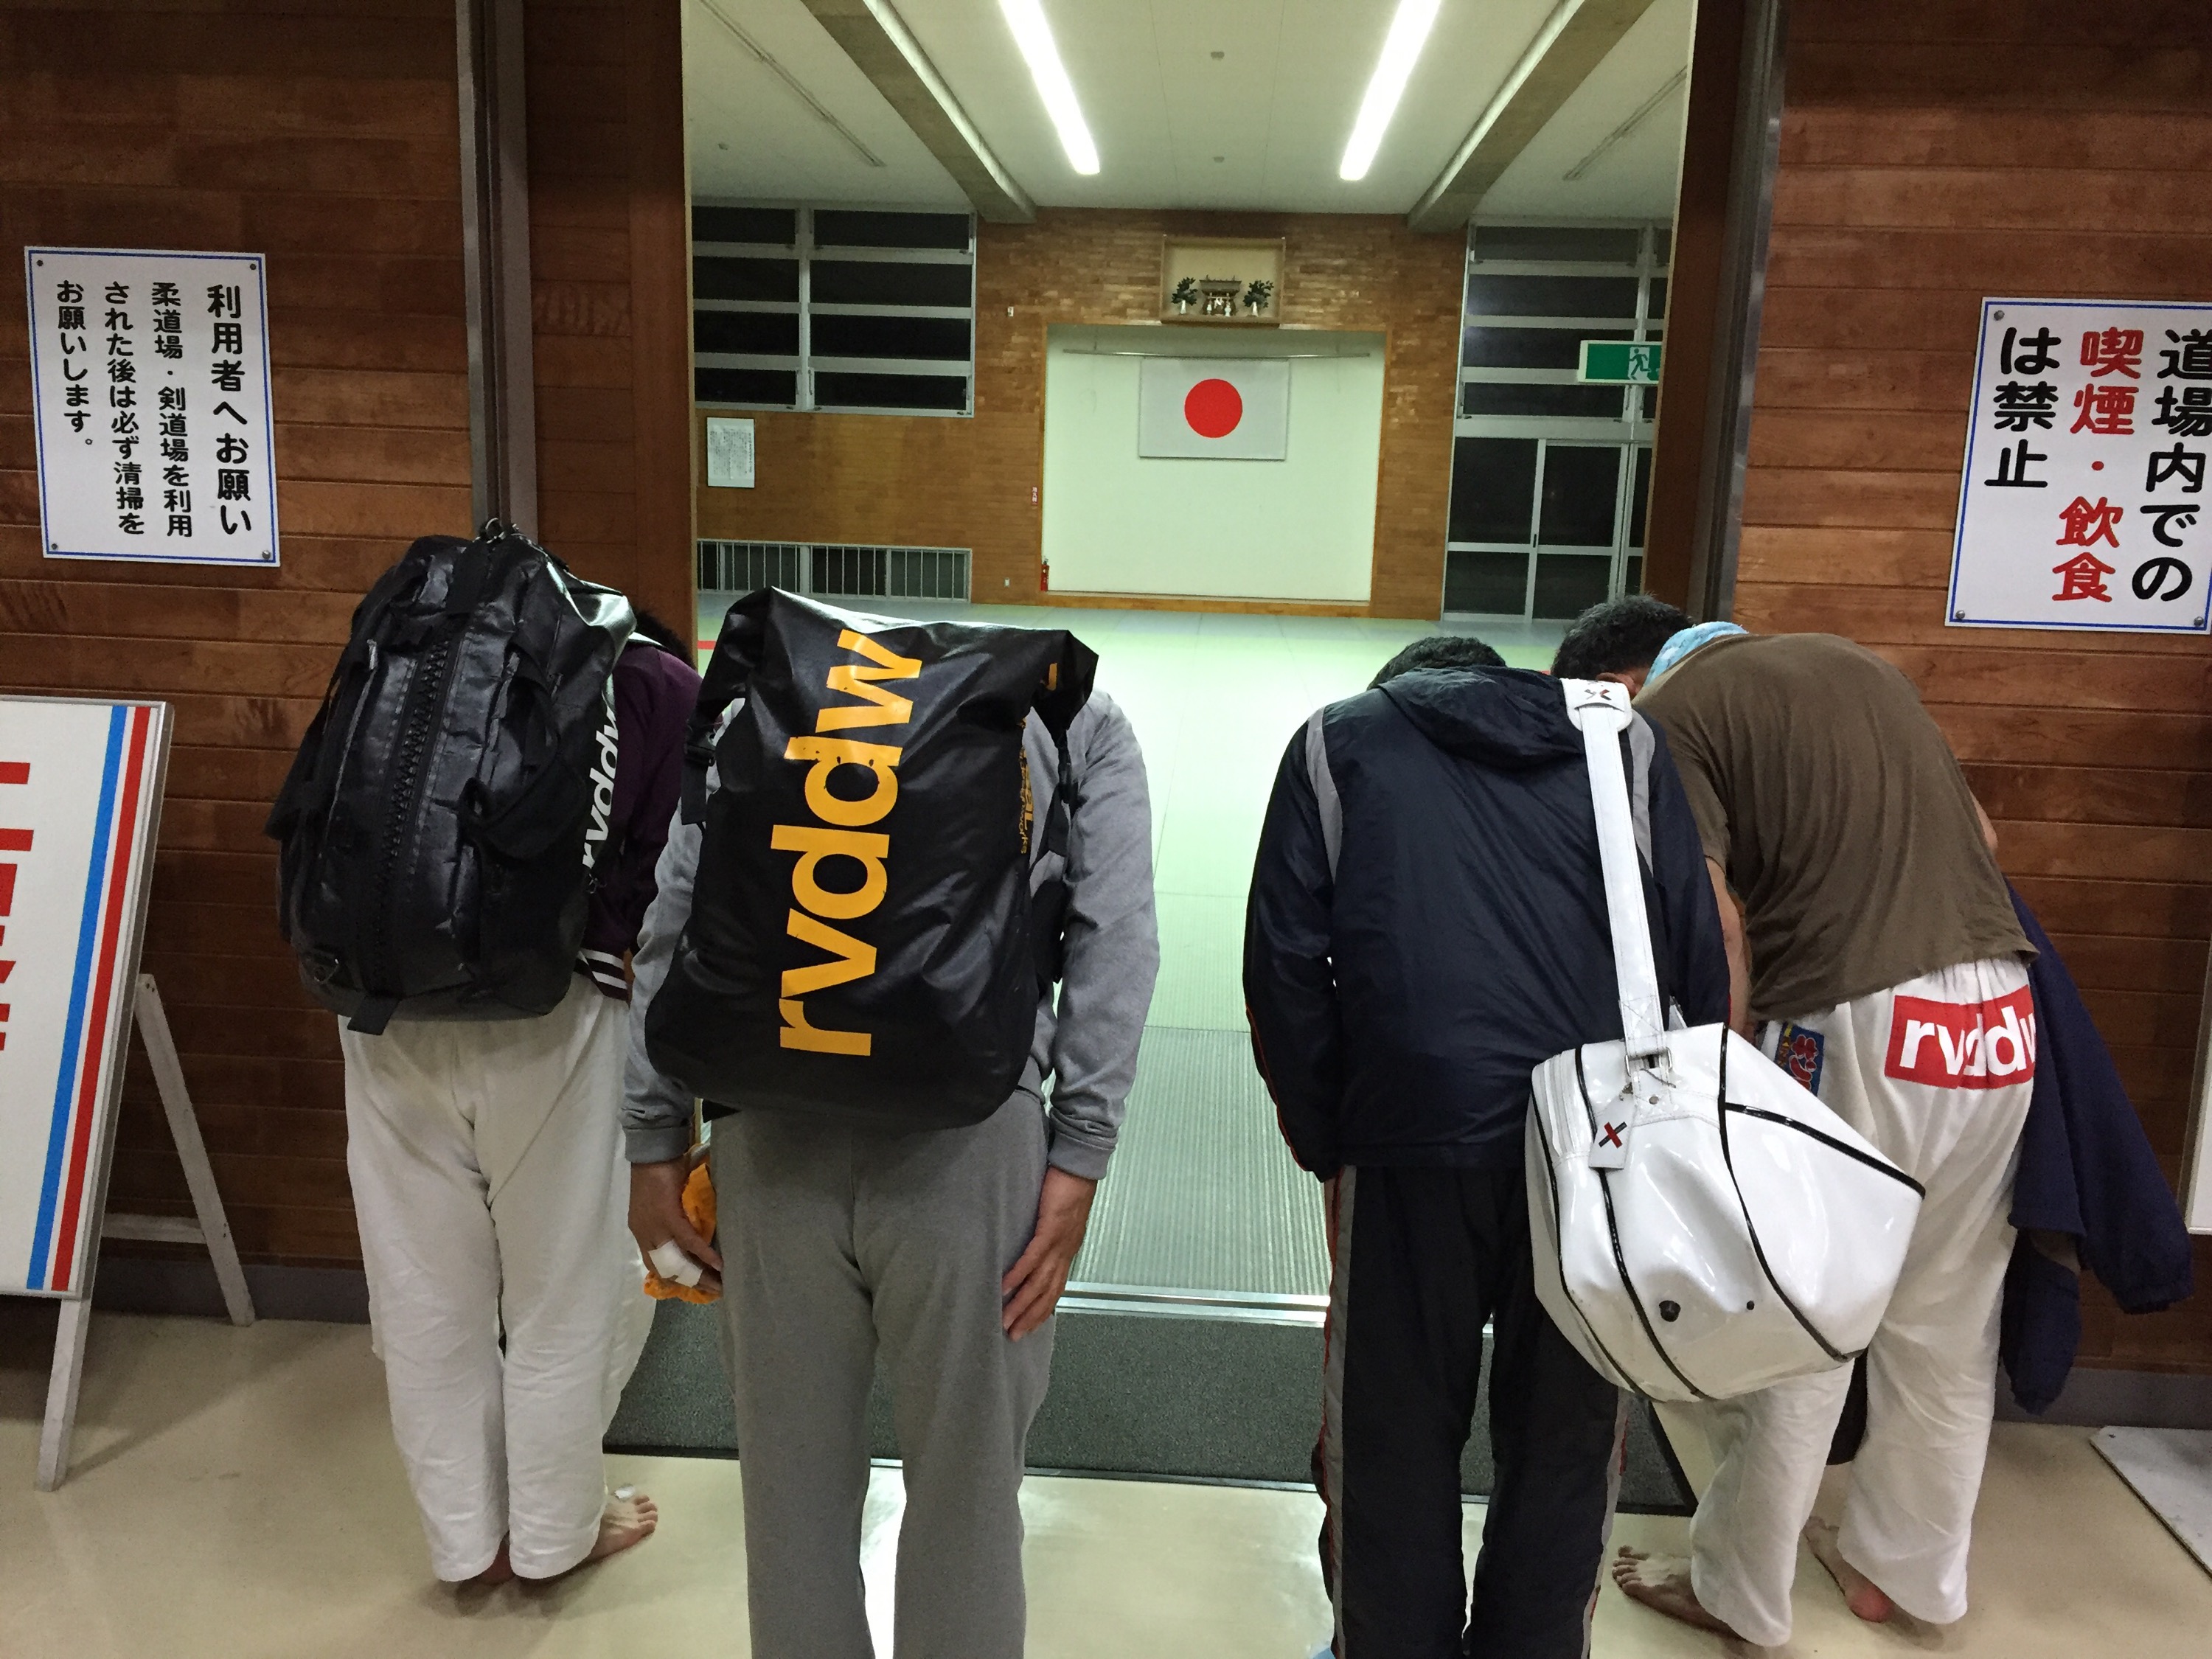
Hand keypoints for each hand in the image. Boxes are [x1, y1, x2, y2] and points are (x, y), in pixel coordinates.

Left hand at [630, 1156, 722, 1296]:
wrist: (653, 1150)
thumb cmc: (658, 1170)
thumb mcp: (659, 1200)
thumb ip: (669, 1215)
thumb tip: (689, 1226)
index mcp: (641, 1230)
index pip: (655, 1263)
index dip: (673, 1278)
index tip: (693, 1285)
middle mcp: (645, 1234)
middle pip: (667, 1269)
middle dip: (691, 1282)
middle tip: (712, 1290)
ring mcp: (654, 1227)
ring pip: (678, 1261)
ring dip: (700, 1274)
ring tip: (719, 1284)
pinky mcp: (668, 1218)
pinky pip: (688, 1242)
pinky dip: (704, 1254)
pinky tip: (719, 1265)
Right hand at [1000, 1167, 1095, 1339]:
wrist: (1080, 1162)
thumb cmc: (1067, 1185)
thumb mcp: (1059, 1216)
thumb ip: (1049, 1233)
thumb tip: (1035, 1246)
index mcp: (1068, 1250)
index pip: (1056, 1287)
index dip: (1042, 1309)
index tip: (1028, 1327)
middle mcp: (1066, 1251)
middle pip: (1047, 1292)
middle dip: (1030, 1316)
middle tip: (1013, 1336)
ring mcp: (1059, 1241)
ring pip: (1040, 1281)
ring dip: (1022, 1303)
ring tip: (1006, 1320)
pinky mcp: (1050, 1227)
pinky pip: (1033, 1257)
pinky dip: (1019, 1274)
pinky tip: (1006, 1287)